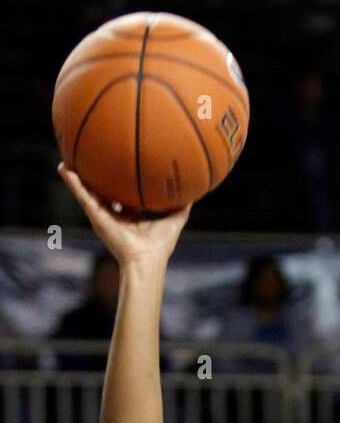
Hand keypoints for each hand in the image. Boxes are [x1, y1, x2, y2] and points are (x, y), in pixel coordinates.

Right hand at [58, 162, 191, 267]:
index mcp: (131, 218)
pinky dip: (72, 184)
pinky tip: (64, 169)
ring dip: (77, 179)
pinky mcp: (97, 218)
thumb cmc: (160, 246)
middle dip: (96, 180)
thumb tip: (193, 190)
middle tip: (89, 161)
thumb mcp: (174, 220)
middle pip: (103, 194)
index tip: (118, 169)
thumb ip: (182, 206)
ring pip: (88, 194)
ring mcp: (104, 217)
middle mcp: (115, 217)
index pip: (123, 198)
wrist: (146, 261)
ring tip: (66, 161)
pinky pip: (83, 197)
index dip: (120, 185)